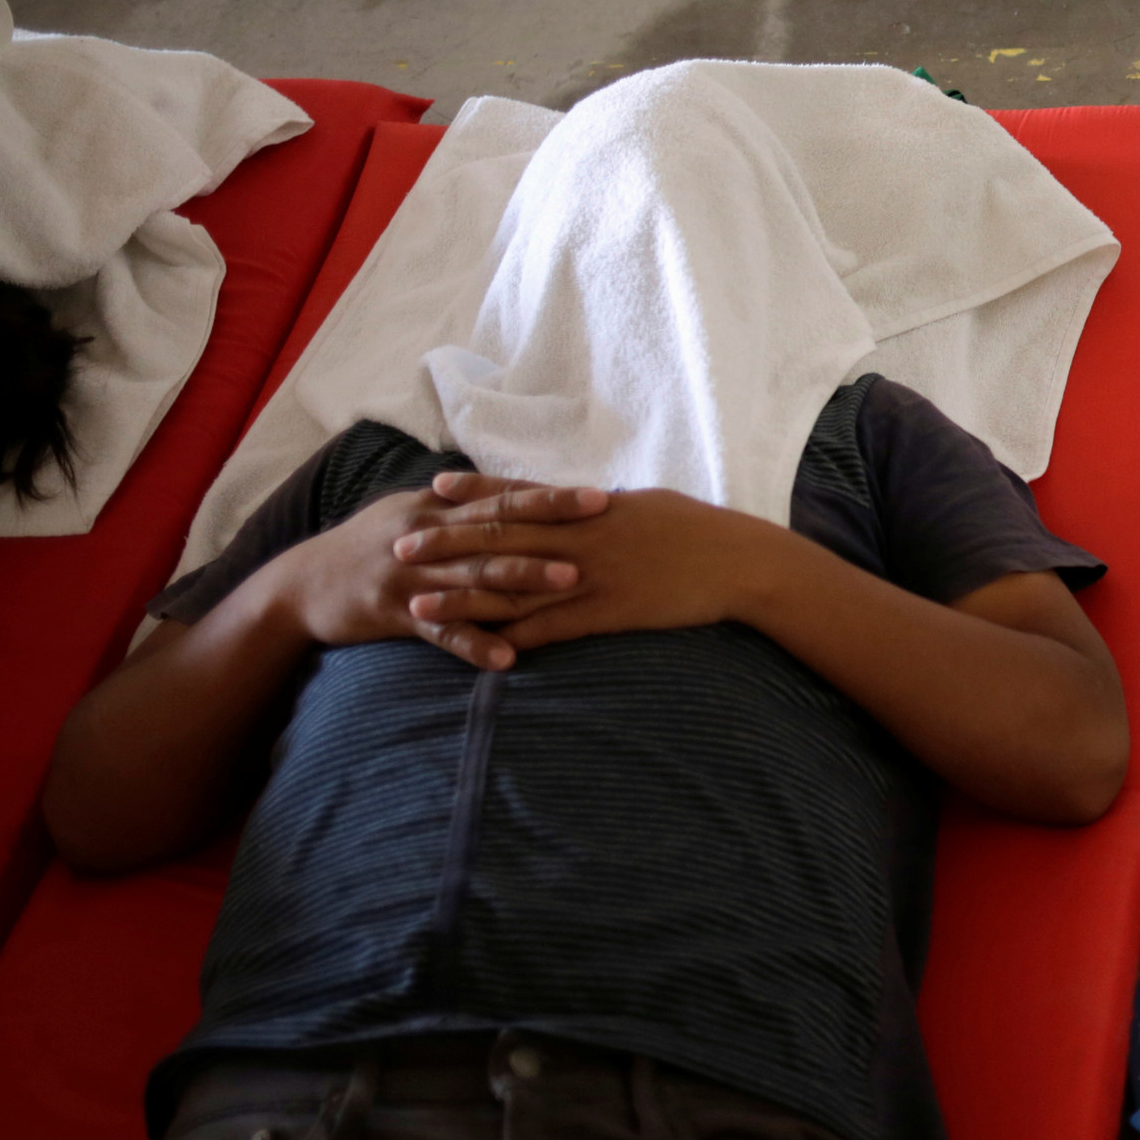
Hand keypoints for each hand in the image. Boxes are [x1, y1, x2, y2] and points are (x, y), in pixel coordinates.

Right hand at [266, 472, 607, 671]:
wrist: (300, 585)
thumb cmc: (368, 546)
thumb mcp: (410, 513)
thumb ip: (461, 507)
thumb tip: (516, 493)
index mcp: (435, 507)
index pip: (501, 496)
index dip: (549, 495)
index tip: (598, 494)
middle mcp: (426, 535)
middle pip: (496, 526)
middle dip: (550, 524)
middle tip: (602, 523)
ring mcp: (412, 576)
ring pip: (475, 575)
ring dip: (523, 577)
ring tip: (569, 582)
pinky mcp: (395, 615)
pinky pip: (441, 632)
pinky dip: (474, 644)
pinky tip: (509, 658)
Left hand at [390, 485, 793, 653]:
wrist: (740, 562)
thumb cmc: (701, 532)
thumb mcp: (648, 507)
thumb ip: (605, 509)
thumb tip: (582, 503)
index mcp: (591, 506)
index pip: (522, 494)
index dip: (475, 491)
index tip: (433, 487)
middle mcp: (583, 535)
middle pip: (501, 536)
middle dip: (447, 543)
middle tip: (398, 546)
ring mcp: (593, 575)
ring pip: (513, 587)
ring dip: (461, 598)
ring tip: (416, 606)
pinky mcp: (608, 612)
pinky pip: (551, 629)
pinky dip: (512, 640)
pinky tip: (478, 652)